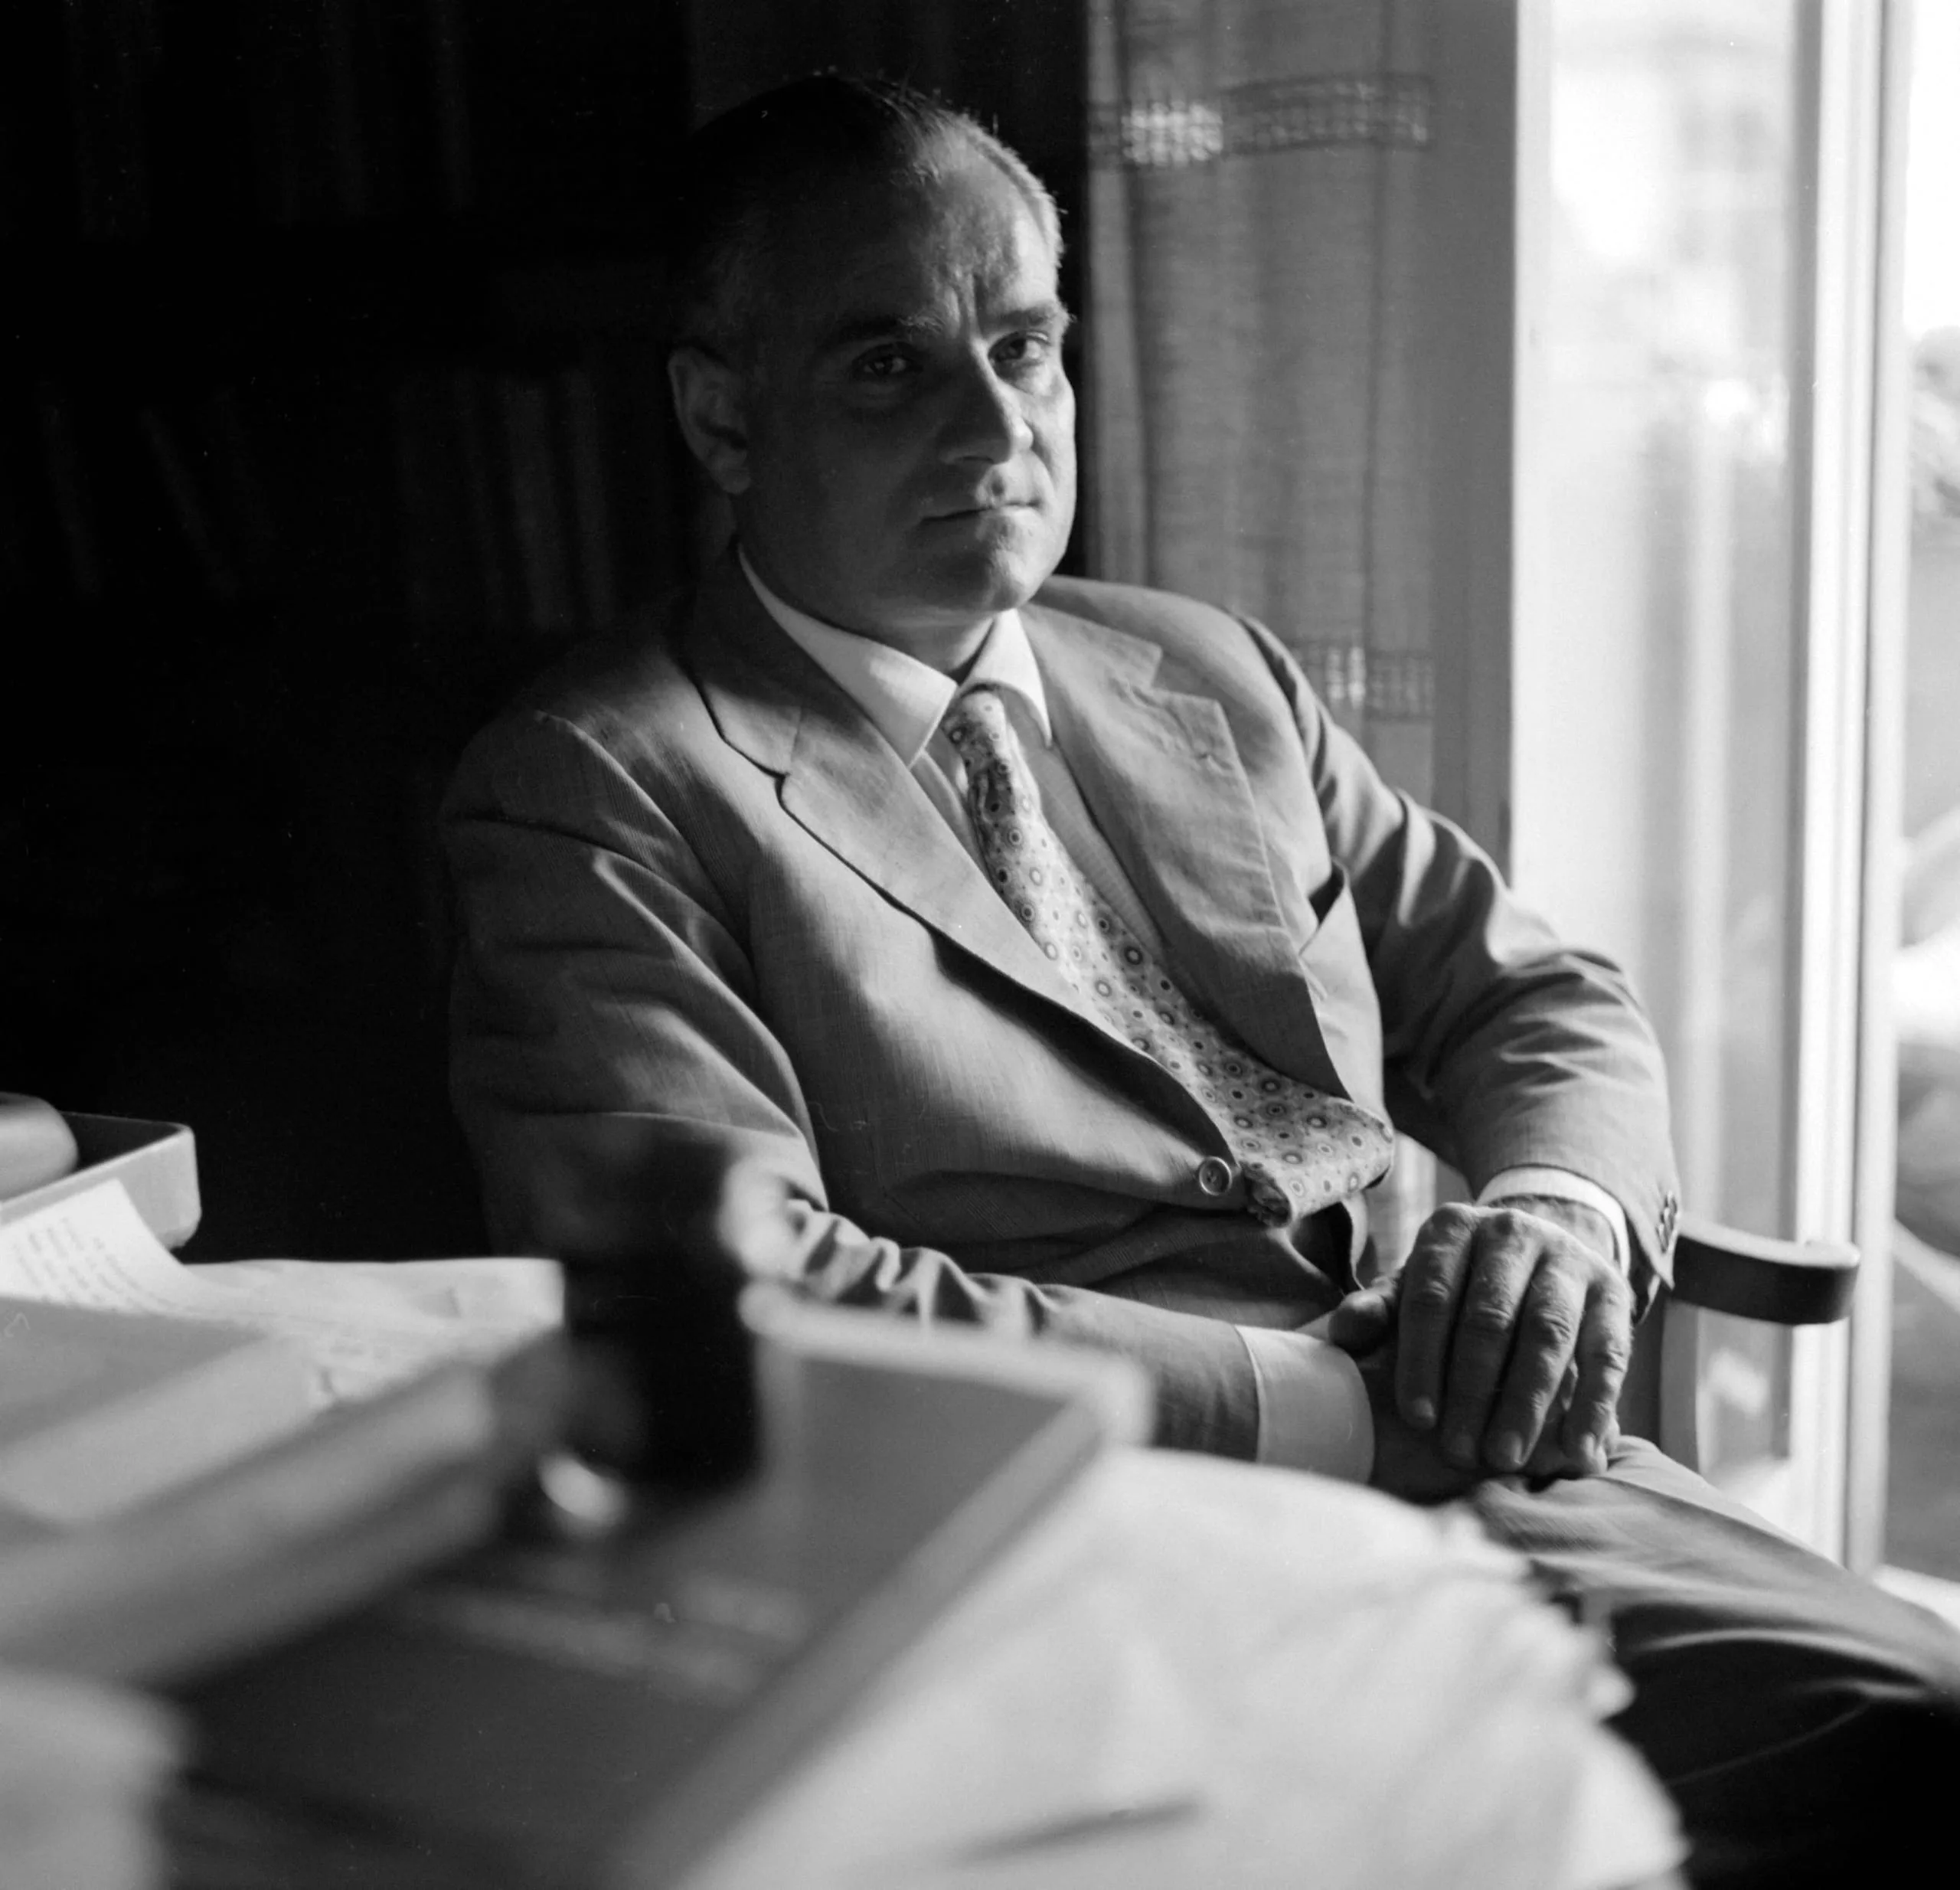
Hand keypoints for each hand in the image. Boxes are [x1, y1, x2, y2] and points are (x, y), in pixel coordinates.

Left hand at [1329, 1198, 1630, 1477]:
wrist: (1540, 1250)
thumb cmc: (1460, 1282)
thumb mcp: (1414, 1285)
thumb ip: (1380, 1308)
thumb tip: (1345, 1332)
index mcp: (1453, 1227)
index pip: (1430, 1296)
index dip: (1422, 1359)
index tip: (1418, 1418)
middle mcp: (1513, 1233)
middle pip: (1490, 1318)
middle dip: (1472, 1390)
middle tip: (1459, 1451)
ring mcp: (1569, 1259)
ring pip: (1549, 1335)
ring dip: (1527, 1402)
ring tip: (1506, 1457)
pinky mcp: (1614, 1291)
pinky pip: (1608, 1353)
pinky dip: (1595, 1406)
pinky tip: (1578, 1452)